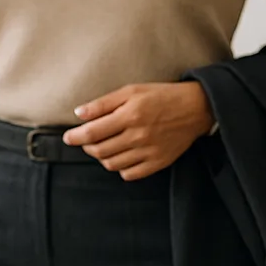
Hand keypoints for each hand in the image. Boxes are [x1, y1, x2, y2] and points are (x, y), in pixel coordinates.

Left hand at [62, 82, 214, 180]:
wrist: (196, 108)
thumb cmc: (161, 96)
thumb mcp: (131, 91)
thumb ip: (103, 104)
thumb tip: (79, 114)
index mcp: (130, 116)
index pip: (92, 133)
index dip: (75, 137)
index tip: (69, 137)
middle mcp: (139, 136)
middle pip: (100, 151)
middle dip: (87, 147)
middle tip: (86, 141)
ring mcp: (150, 152)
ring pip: (112, 164)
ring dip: (101, 157)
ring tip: (102, 147)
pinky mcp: (159, 162)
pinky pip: (130, 174)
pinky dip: (120, 168)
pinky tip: (120, 156)